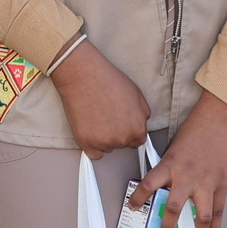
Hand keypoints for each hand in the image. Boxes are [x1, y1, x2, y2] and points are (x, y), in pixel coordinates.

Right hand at [50, 40, 150, 158]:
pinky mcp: (86, 142)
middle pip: (122, 144)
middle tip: (107, 115)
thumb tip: (142, 123)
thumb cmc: (108, 80)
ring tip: (97, 115)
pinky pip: (93, 153)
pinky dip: (91, 144)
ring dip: (103, 137)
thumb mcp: (137, 93)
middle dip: (117, 133)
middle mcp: (122, 138)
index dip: (129, 131)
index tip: (121, 123)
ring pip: (107, 147)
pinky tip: (89, 127)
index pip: (138, 140)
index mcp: (137, 128)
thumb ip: (143, 113)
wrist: (83, 75)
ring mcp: (103, 142)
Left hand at [133, 94, 226, 227]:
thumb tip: (161, 182)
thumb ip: (168, 166)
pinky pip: (218, 211)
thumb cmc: (197, 128)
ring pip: (199, 216)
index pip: (148, 186)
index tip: (133, 207)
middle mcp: (187, 177)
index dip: (138, 199)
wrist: (221, 118)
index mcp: (170, 164)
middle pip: (173, 208)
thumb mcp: (174, 146)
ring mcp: (206, 183)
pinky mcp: (222, 184)